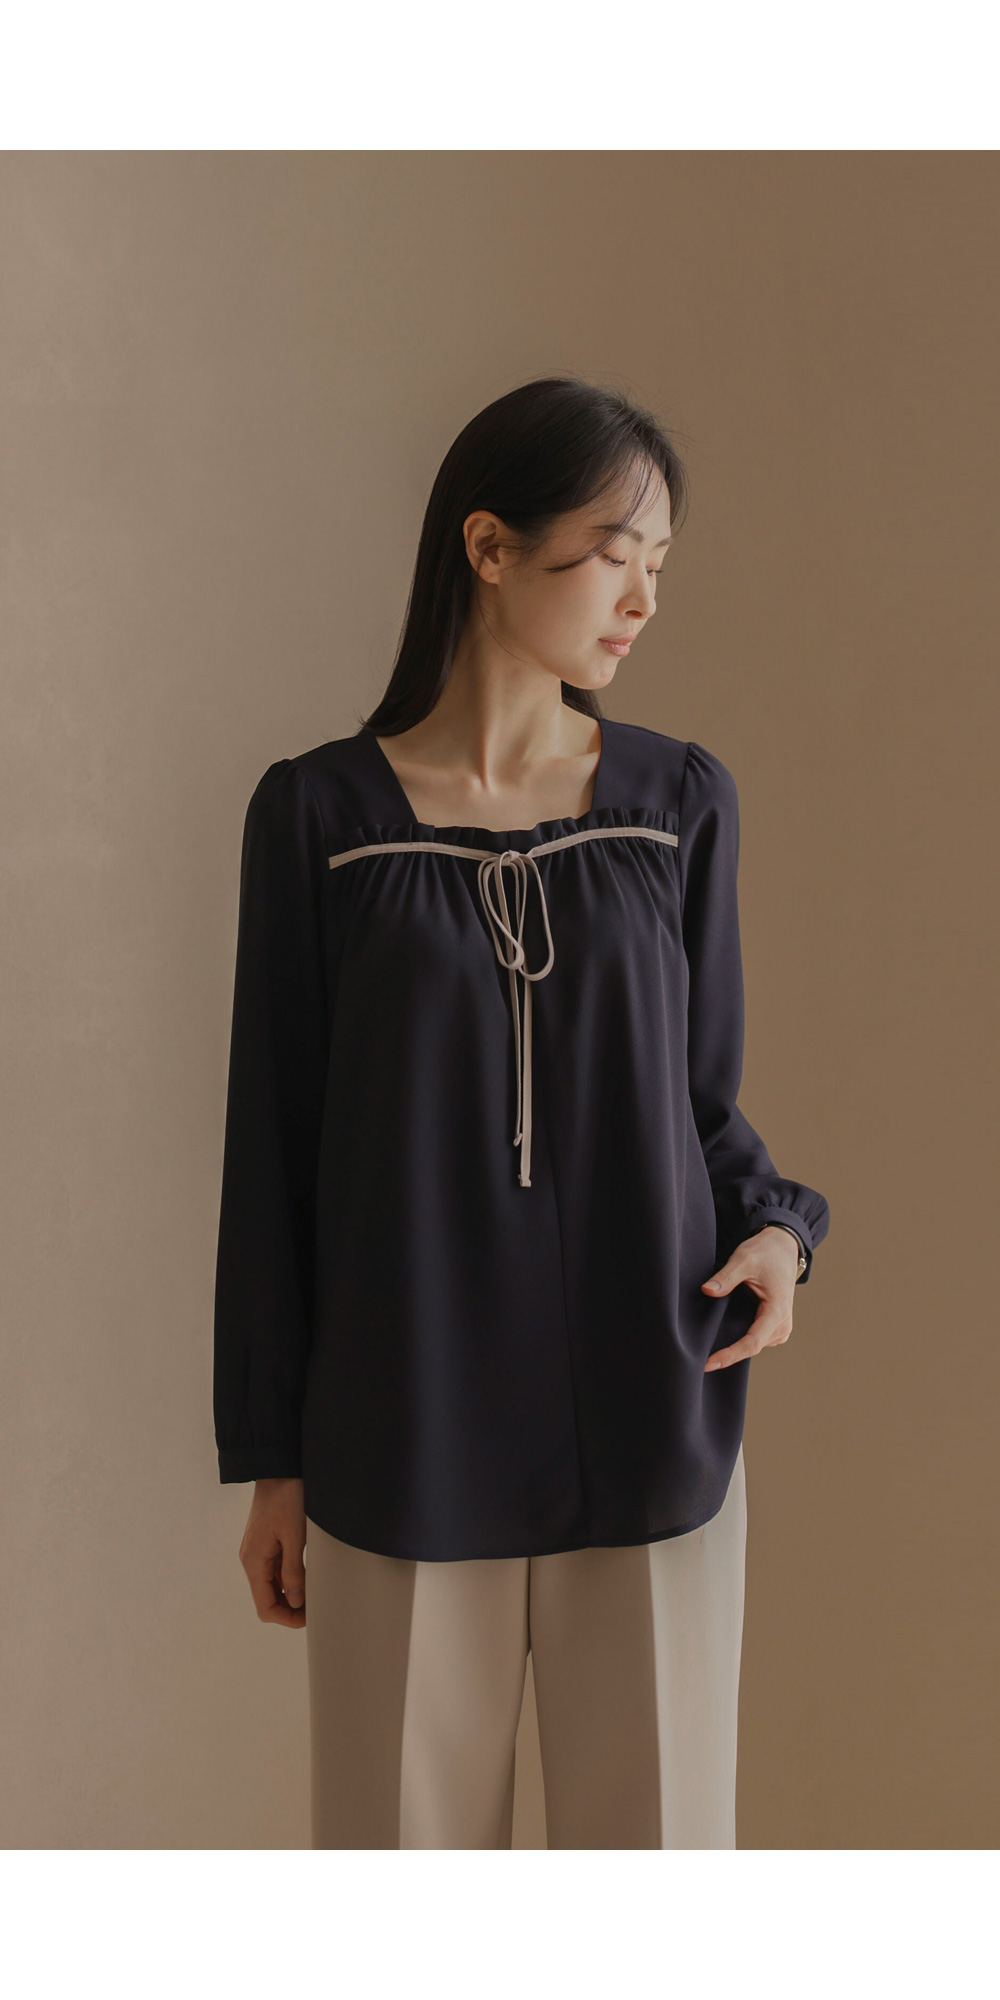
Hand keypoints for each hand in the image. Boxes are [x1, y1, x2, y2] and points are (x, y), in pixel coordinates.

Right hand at [239, 1477, 306, 1626]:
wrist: (278, 1468)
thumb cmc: (286, 1498)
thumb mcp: (294, 1536)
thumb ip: (293, 1572)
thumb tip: (296, 1603)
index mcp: (254, 1561)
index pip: (265, 1607)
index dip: (287, 1618)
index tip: (309, 1617)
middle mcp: (251, 1559)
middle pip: (267, 1599)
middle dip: (289, 1609)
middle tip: (316, 1607)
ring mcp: (257, 1551)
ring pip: (271, 1586)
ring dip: (290, 1594)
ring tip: (314, 1593)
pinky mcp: (265, 1542)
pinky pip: (275, 1570)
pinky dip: (288, 1579)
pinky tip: (306, 1575)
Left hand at [700, 1225, 800, 1371]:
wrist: (782, 1248)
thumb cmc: (766, 1253)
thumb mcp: (744, 1259)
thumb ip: (726, 1277)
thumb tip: (707, 1291)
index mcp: (777, 1310)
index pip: (752, 1343)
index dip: (730, 1355)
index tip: (709, 1363)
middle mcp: (782, 1324)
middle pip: (752, 1348)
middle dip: (727, 1354)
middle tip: (698, 1361)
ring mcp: (780, 1327)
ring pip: (753, 1346)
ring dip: (733, 1348)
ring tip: (707, 1350)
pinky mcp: (774, 1327)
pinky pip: (755, 1340)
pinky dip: (739, 1341)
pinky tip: (722, 1338)